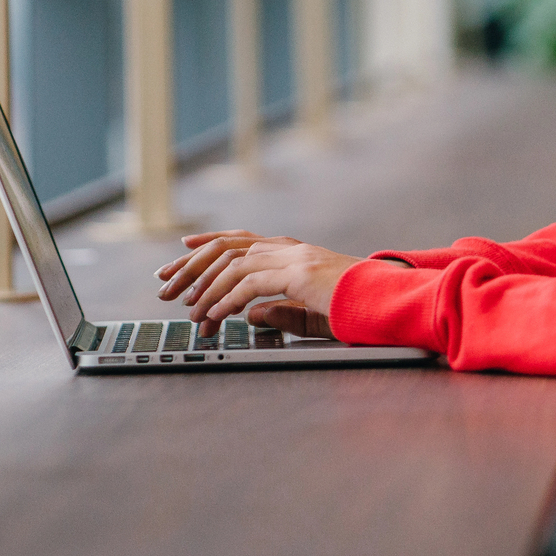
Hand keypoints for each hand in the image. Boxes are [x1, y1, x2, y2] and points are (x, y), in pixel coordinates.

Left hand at [155, 230, 362, 337]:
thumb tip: (249, 315)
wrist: (389, 301)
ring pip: (232, 263)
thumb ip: (279, 311)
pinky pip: (249, 284)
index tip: (182, 250)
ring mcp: (294, 257)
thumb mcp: (310, 312)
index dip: (208, 243)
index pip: (241, 239)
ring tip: (189, 311)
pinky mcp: (298, 274)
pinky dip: (227, 300)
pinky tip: (215, 316)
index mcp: (292, 251)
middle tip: (165, 284)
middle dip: (191, 265)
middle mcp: (289, 248)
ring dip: (206, 289)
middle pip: (226, 247)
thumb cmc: (356, 309)